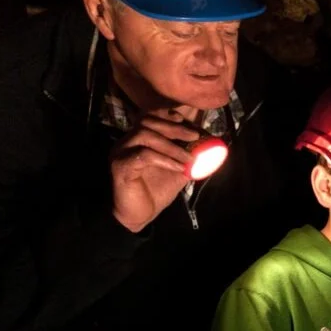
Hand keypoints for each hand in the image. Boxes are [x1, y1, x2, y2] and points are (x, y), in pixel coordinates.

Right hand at [110, 111, 200, 232]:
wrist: (138, 215)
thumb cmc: (155, 192)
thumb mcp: (178, 172)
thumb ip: (189, 158)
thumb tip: (210, 148)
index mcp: (138, 139)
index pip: (150, 116)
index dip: (169, 115)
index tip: (189, 123)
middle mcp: (127, 141)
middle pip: (147, 121)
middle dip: (174, 127)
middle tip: (195, 136)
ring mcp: (121, 152)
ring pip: (145, 135)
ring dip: (172, 146)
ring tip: (189, 158)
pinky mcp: (120, 165)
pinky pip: (144, 155)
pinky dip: (165, 159)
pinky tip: (178, 168)